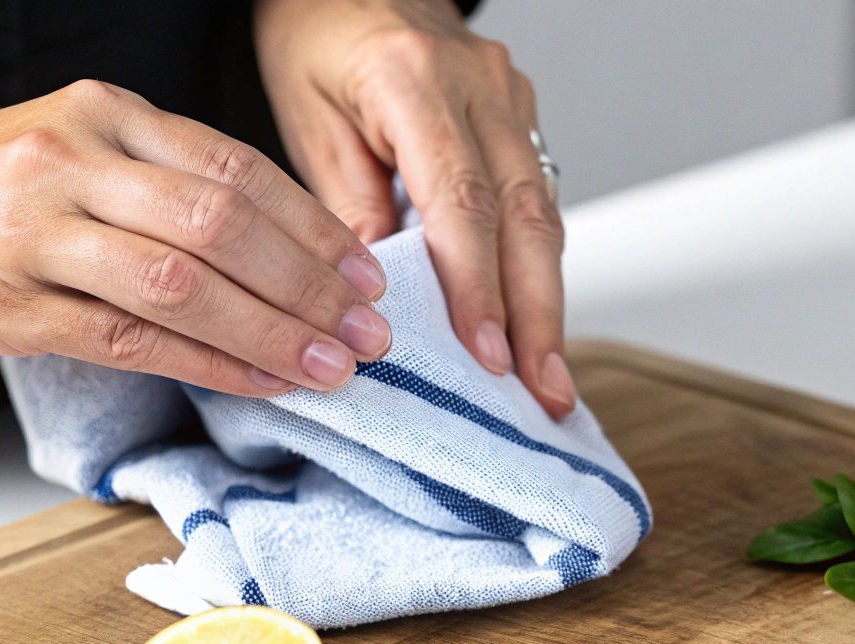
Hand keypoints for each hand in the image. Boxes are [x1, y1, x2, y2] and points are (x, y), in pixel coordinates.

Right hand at [0, 81, 392, 395]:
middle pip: (222, 224)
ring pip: (184, 284)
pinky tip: (259, 381)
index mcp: (101, 112)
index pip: (233, 167)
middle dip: (310, 285)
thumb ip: (156, 178)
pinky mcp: (12, 306)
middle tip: (368, 329)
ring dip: (272, 332)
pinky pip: (133, 339)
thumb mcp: (69, 142)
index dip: (311, 226)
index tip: (364, 271)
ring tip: (331, 366)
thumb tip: (272, 245)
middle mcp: (74, 160)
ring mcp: (39, 234)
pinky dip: (209, 363)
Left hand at [253, 0, 573, 416]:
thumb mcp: (306, 117)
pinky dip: (536, 267)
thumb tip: (377, 295)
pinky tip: (534, 324)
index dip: (477, 286)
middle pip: (524, 215)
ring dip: (548, 302)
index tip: (486, 354)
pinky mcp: (518, 114)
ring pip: (544, 212)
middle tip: (542, 391)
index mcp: (413, 80)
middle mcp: (479, 85)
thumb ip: (346, 203)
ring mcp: (509, 96)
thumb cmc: (314, 41)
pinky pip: (537, 199)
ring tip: (548, 379)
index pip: (460, 200)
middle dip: (536, 314)